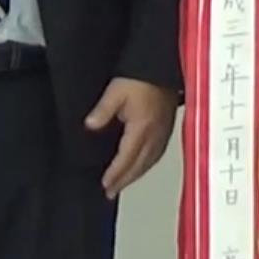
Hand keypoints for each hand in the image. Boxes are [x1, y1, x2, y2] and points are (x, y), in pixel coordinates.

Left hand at [85, 77, 177, 197]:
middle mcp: (154, 134)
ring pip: (150, 162)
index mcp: (141, 128)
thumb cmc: (143, 77)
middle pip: (139, 166)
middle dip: (124, 180)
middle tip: (112, 191)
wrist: (164, 67)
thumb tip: (90, 126)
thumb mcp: (116, 91)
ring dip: (136, 175)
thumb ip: (103, 111)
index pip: (126, 158)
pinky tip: (143, 165)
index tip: (105, 184)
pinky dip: (148, 165)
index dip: (115, 174)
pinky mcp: (168, 128)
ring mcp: (163, 132)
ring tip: (124, 183)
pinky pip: (158, 154)